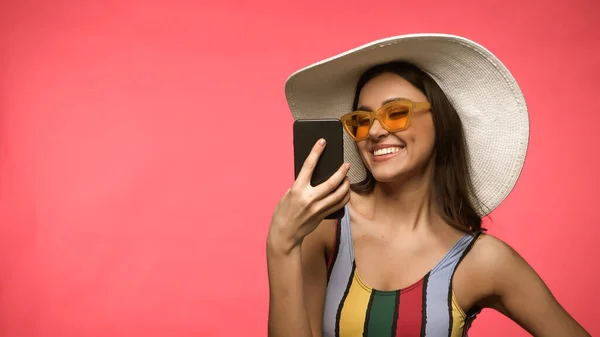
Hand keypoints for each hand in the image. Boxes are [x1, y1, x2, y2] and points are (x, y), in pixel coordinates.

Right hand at [268, 138, 350, 252]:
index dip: (316, 152)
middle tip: (346, 165)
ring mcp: (317, 208)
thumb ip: (301, 186)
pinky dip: (345, 196)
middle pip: (332, 182)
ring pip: (339, 194)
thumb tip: (314, 177)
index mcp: (297, 189)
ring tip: (347, 178)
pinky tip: (346, 191)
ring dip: (346, 184)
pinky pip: (339, 204)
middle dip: (341, 171)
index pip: (309, 166)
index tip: (322, 142)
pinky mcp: (323, 215)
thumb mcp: (288, 195)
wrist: (285, 234)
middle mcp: (309, 198)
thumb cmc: (283, 213)